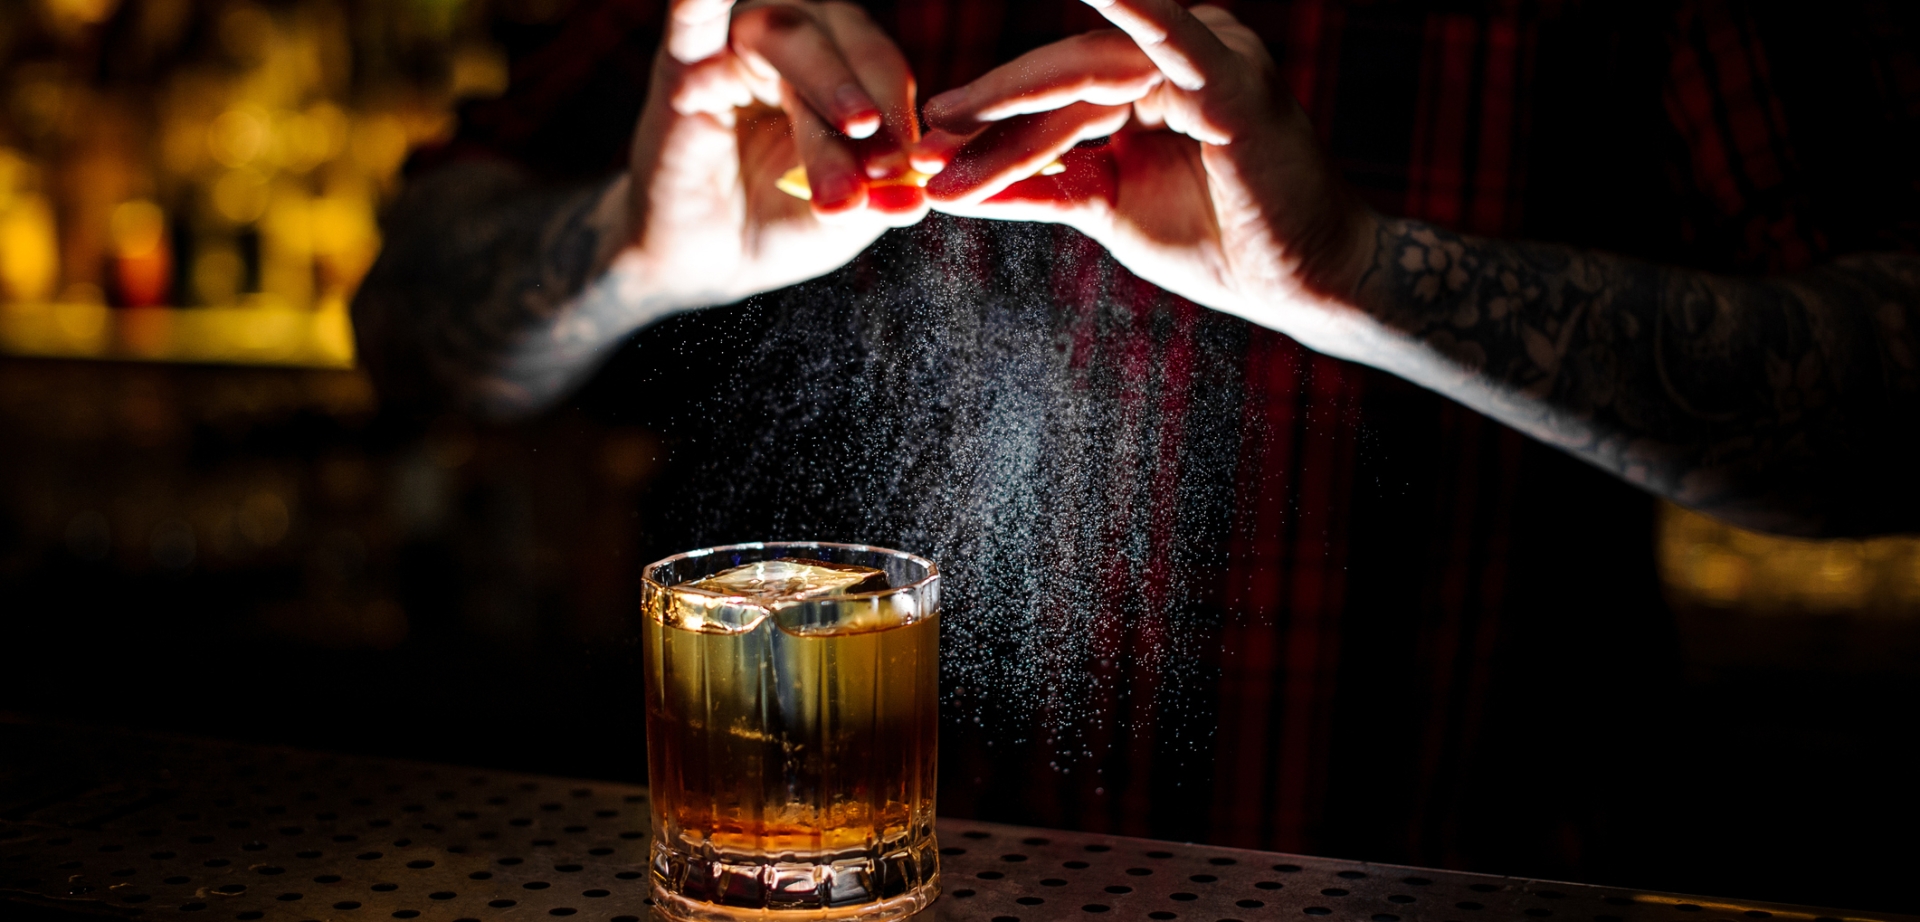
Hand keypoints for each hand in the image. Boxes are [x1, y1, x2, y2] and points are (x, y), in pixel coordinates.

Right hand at [621, 0, 925, 310]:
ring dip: (829, 80)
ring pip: (790, 35)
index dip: (904, 116)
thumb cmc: (779, 226)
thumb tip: (916, 199)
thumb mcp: (839, 218)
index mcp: (844, 67)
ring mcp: (736, 48)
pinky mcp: (681, 66)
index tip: (915, 172)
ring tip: (857, 126)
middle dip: (873, 106)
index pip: (883, 69)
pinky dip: (700, 4)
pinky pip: (692, 23)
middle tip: (885, 167)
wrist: (703, 262)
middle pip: (848, 46)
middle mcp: (796, 44)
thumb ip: (875, 198)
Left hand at [915, 0, 1375, 353]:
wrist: (1300, 284)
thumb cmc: (1220, 243)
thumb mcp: (1108, 207)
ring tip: (950, 135)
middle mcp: (1179, 52)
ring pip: (1089, 79)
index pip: (1054, 93)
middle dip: (988, 114)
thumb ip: (1042, 184)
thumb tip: (956, 184)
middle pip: (1063, 78)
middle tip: (920, 142)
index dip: (989, 122)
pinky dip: (1135, 7)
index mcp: (1151, 76)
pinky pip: (1171, 39)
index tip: (922, 149)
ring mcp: (1209, 57)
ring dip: (1018, 114)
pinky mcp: (1232, 81)